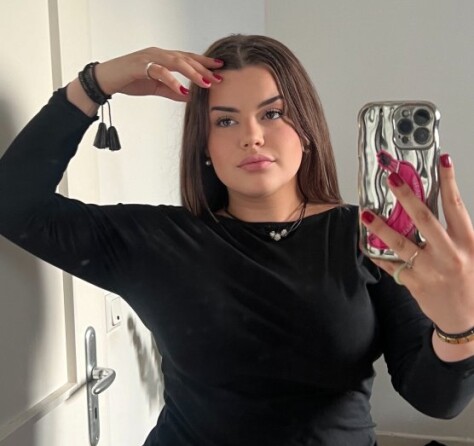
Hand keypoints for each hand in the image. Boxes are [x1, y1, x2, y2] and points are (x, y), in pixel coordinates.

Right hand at [94, 47, 223, 100]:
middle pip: (186, 58)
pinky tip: (182, 90)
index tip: (219, 68)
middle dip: (204, 68)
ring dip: (193, 72)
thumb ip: (172, 91)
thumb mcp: (156, 88)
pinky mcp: (140, 65)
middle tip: (219, 77)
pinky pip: (160, 72)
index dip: (204, 63)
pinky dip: (172, 81)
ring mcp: (149, 57)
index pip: (188, 58)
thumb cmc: (130, 80)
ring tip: (205, 83)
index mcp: (163, 58)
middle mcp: (158, 54)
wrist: (106, 80)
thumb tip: (190, 96)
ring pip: (176, 62)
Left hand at [361, 154, 473, 334]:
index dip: (449, 181)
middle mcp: (448, 253)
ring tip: (365, 213)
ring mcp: (429, 269)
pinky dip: (377, 255)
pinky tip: (364, 245)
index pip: (456, 205)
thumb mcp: (473, 252)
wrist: (469, 319)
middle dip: (406, 196)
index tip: (442, 160)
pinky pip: (390, 266)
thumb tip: (441, 205)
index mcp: (467, 242)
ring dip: (380, 226)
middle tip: (391, 178)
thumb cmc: (471, 281)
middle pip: (424, 219)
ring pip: (400, 243)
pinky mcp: (414, 283)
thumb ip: (458, 231)